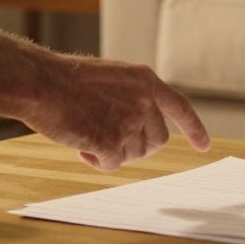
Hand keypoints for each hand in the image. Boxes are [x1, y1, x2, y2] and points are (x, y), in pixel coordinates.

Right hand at [18, 55, 210, 171]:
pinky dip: (96, 160)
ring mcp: (130, 120)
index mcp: (145, 80)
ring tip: (88, 133)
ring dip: (113, 152)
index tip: (203, 146)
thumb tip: (138, 128)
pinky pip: (112, 164)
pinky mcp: (113, 141)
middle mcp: (144, 100)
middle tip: (108, 140)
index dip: (193, 128)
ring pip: (134, 154)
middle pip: (157, 141)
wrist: (41, 83)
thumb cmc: (65, 81)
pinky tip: (80, 144)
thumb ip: (130, 98)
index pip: (180, 107)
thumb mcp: (110, 78)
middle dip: (136, 146)